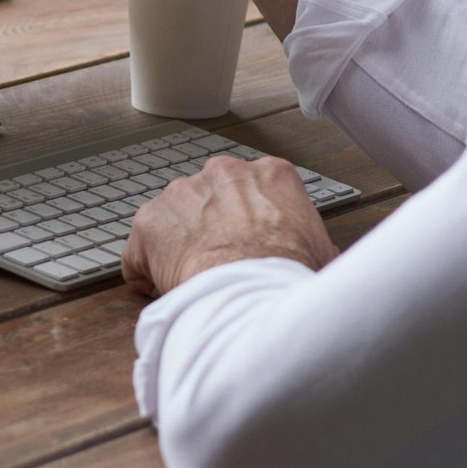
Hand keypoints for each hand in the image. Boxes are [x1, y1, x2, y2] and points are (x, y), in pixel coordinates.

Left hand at [122, 155, 336, 296]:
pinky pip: (142, 250)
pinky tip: (164, 290)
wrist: (252, 294)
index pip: (256, 190)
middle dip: (212, 228)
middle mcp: (224, 173)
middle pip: (212, 198)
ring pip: (176, 220)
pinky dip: (148, 271)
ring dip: (179, 246)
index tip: (249, 245)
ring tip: (194, 281)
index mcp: (271, 175)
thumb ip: (313, 242)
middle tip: (221, 264)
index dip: (251, 223)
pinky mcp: (149, 221)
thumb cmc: (290, 276)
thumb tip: (320, 255)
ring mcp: (182, 192)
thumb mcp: (324, 254)